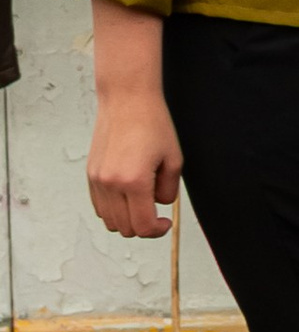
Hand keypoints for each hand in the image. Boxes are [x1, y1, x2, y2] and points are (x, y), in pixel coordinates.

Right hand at [88, 1, 181, 239]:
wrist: (127, 100)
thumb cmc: (152, 124)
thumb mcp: (173, 159)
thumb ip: (168, 190)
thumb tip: (159, 205)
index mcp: (134, 181)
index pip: (143, 225)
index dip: (158, 230)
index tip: (166, 223)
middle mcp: (111, 183)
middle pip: (125, 228)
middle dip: (144, 227)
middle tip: (157, 216)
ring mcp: (98, 179)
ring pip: (109, 221)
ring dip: (127, 220)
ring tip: (142, 205)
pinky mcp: (91, 174)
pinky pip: (99, 206)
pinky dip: (113, 210)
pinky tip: (128, 197)